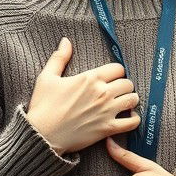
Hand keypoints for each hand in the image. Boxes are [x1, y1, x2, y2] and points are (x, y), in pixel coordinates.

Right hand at [25, 38, 139, 154]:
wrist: (41, 135)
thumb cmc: (43, 106)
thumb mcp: (47, 77)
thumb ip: (59, 57)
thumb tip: (66, 41)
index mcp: (90, 78)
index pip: (118, 68)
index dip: (116, 72)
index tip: (111, 78)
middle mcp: (102, 93)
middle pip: (128, 83)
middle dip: (124, 86)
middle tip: (117, 91)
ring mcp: (107, 111)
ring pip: (133, 99)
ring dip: (130, 100)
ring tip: (124, 102)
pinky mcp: (108, 128)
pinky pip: (132, 122)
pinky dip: (134, 119)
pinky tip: (128, 117)